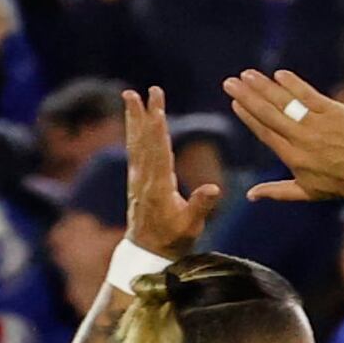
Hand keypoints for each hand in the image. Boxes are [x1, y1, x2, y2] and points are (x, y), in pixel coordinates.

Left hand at [123, 86, 221, 253]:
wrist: (147, 252)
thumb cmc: (173, 240)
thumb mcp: (191, 227)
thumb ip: (200, 206)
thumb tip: (214, 188)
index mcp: (159, 187)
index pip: (159, 152)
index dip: (158, 130)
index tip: (157, 109)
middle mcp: (145, 178)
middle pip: (146, 140)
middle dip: (146, 114)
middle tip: (145, 91)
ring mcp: (138, 178)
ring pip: (136, 141)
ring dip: (134, 117)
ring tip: (129, 95)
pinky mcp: (136, 179)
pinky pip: (134, 149)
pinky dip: (133, 131)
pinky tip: (132, 121)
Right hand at [228, 69, 343, 203]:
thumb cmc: (341, 184)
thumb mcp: (307, 192)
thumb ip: (277, 191)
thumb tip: (250, 195)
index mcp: (293, 158)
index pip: (264, 132)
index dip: (248, 115)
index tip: (235, 102)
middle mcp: (301, 140)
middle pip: (267, 114)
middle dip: (247, 96)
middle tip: (230, 82)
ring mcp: (317, 125)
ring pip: (284, 102)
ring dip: (263, 86)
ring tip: (248, 74)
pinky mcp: (334, 112)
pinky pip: (308, 94)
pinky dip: (292, 84)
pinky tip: (279, 74)